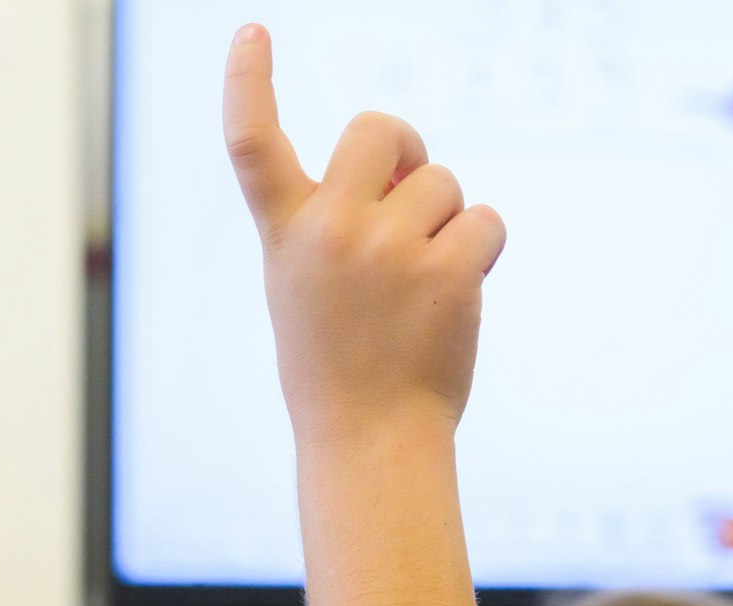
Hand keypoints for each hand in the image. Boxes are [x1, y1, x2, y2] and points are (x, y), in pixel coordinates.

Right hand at [223, 24, 506, 446]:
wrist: (370, 439)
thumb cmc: (340, 363)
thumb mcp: (307, 285)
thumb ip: (336, 220)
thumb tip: (406, 170)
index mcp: (287, 232)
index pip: (251, 144)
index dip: (247, 82)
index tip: (252, 33)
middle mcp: (331, 231)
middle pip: (380, 129)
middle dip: (406, 151)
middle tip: (410, 196)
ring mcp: (388, 250)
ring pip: (444, 183)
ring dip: (449, 221)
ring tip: (425, 283)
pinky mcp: (446, 271)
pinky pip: (485, 222)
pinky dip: (483, 250)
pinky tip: (460, 293)